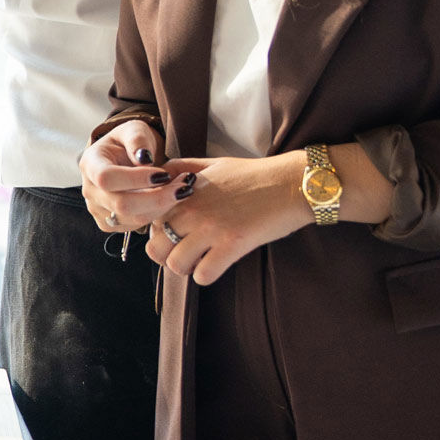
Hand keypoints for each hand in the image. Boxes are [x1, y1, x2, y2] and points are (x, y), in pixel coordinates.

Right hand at [80, 118, 183, 232]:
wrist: (125, 158)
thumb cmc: (130, 142)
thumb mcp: (134, 129)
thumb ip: (138, 139)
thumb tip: (144, 159)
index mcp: (90, 164)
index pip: (106, 178)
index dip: (135, 179)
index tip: (164, 174)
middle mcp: (89, 190)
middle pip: (121, 204)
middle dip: (158, 197)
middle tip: (184, 185)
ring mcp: (98, 210)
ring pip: (133, 218)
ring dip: (163, 206)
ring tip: (182, 189)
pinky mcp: (110, 223)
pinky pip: (137, 225)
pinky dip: (158, 213)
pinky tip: (169, 199)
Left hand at [145, 154, 310, 284]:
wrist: (291, 183)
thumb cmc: (253, 175)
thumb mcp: (210, 164)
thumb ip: (180, 169)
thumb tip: (157, 175)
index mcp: (181, 192)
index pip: (148, 222)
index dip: (157, 232)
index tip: (172, 234)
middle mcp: (191, 210)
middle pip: (156, 249)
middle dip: (167, 255)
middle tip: (184, 253)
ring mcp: (210, 228)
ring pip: (176, 265)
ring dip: (186, 268)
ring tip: (200, 260)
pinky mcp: (232, 245)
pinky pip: (203, 275)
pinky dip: (206, 275)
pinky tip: (215, 265)